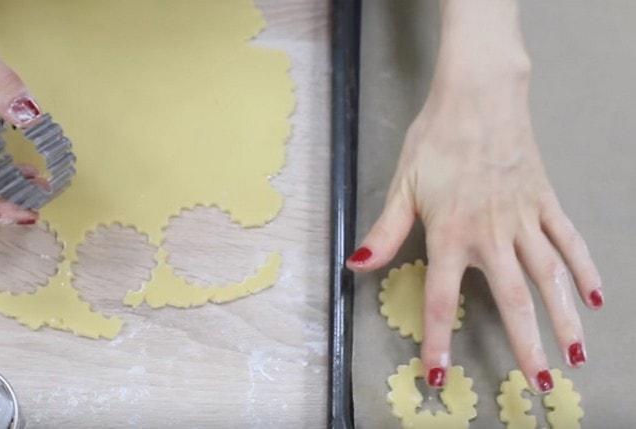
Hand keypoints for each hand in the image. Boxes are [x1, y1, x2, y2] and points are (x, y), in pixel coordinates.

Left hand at [348, 0, 602, 393]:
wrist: (478, 97)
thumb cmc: (435, 139)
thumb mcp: (402, 185)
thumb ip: (385, 230)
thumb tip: (358, 264)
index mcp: (451, 234)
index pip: (441, 298)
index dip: (438, 339)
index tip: (441, 375)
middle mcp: (492, 234)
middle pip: (513, 300)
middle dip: (526, 345)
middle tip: (538, 385)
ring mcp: (524, 218)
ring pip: (550, 277)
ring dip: (564, 318)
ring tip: (576, 356)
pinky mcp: (544, 201)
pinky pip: (570, 240)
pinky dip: (585, 269)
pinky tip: (598, 297)